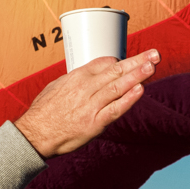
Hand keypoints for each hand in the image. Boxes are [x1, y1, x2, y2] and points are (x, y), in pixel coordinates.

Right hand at [13, 49, 158, 156]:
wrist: (35, 134)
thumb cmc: (43, 111)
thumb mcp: (56, 86)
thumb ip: (74, 80)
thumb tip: (87, 75)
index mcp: (76, 77)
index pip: (104, 63)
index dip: (120, 61)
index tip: (132, 60)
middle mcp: (86, 88)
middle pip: (116, 71)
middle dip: (137, 61)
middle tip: (154, 54)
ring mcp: (91, 105)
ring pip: (119, 86)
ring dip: (138, 75)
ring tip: (152, 66)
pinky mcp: (95, 123)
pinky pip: (115, 109)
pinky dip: (129, 99)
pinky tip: (140, 90)